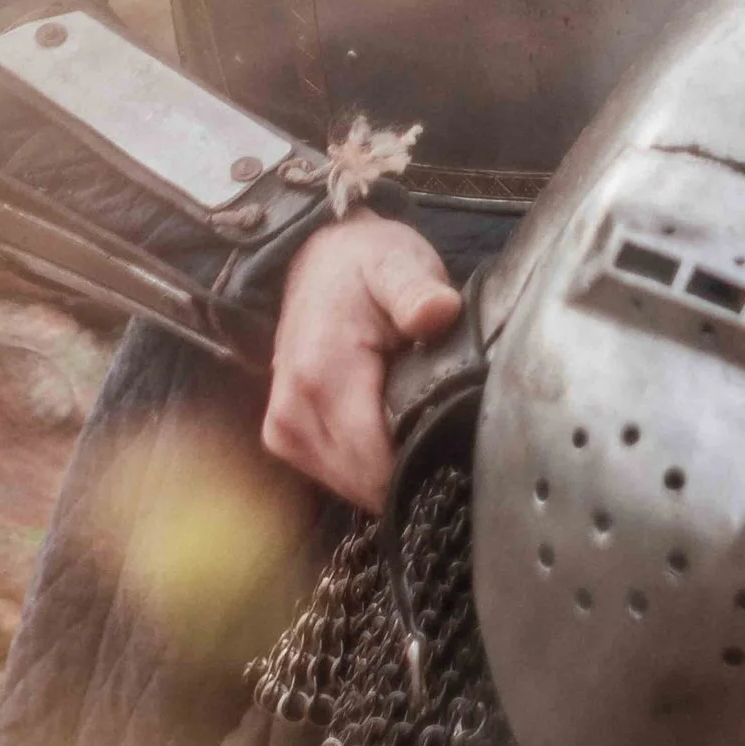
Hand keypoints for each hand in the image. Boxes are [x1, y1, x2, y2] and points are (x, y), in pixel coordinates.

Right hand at [262, 215, 460, 509]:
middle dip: (412, 468)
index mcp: (321, 376)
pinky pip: (336, 477)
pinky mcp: (283, 439)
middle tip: (447, 427)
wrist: (319, 258)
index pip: (376, 464)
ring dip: (388, 469)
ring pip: (351, 488)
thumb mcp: (398, 263)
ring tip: (419, 423)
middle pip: (366, 484)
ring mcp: (282, 430)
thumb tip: (439, 311)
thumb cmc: (365, 263)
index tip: (462, 441)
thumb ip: (417, 291)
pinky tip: (391, 431)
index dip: (426, 462)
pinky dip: (367, 466)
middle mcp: (292, 413)